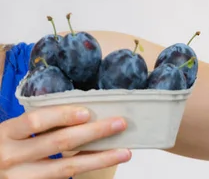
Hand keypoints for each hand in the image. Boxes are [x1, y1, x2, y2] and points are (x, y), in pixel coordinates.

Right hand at [0, 106, 129, 178]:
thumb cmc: (7, 146)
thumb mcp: (13, 132)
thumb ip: (38, 123)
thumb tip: (84, 113)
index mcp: (6, 134)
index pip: (36, 121)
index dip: (62, 116)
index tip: (88, 112)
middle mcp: (11, 157)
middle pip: (58, 143)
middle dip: (93, 132)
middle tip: (120, 124)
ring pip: (66, 167)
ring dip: (99, 158)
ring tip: (124, 152)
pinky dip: (86, 169)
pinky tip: (103, 161)